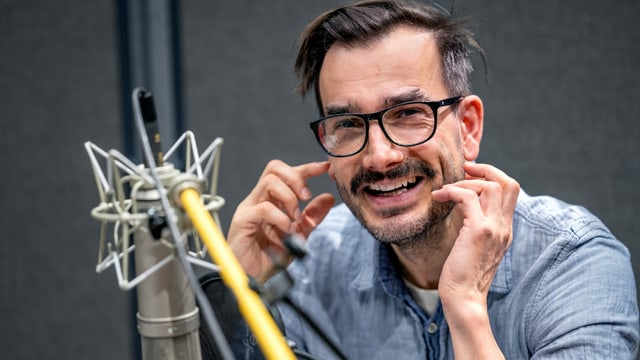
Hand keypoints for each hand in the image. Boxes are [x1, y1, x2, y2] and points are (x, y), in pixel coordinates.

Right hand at [227, 160, 334, 279]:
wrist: (252, 279)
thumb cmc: (268, 259)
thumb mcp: (298, 236)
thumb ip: (311, 217)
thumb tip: (328, 198)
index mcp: (271, 200)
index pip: (286, 173)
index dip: (307, 168)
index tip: (325, 168)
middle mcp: (258, 199)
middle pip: (274, 168)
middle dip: (296, 178)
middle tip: (306, 197)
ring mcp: (249, 208)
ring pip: (269, 182)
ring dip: (289, 198)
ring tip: (295, 218)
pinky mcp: (242, 220)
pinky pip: (263, 208)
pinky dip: (280, 217)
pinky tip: (286, 229)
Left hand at [431, 162, 518, 358]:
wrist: (463, 298)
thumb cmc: (463, 274)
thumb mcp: (475, 245)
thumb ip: (476, 225)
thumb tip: (462, 205)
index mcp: (505, 229)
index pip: (511, 190)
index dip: (493, 175)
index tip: (471, 175)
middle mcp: (504, 226)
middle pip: (509, 183)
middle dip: (485, 169)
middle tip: (464, 170)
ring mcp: (494, 228)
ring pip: (490, 186)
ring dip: (464, 182)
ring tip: (445, 191)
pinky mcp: (478, 231)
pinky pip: (467, 197)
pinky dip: (451, 192)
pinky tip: (439, 198)